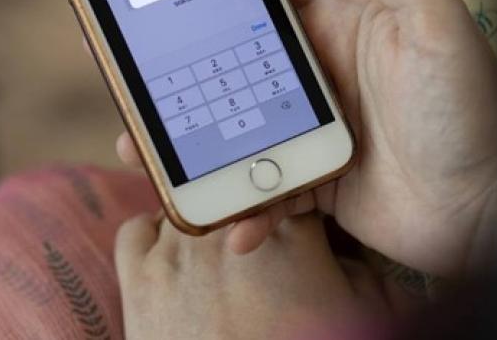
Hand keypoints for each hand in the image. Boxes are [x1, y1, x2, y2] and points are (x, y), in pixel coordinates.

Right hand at [116, 0, 496, 275]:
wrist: (494, 214)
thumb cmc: (471, 111)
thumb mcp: (436, 21)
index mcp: (347, 18)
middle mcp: (322, 66)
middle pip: (239, 49)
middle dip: (186, 52)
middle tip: (128, 55)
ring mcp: (312, 123)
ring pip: (236, 117)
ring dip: (194, 132)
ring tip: (146, 145)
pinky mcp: (312, 175)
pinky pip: (261, 182)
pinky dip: (239, 199)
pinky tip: (226, 216)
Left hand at [116, 213, 387, 339]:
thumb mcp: (357, 314)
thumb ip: (360, 268)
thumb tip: (347, 245)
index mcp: (289, 233)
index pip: (291, 183)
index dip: (293, 195)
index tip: (294, 213)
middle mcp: (228, 227)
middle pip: (232, 188)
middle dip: (240, 205)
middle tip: (250, 238)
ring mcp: (177, 248)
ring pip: (184, 205)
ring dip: (198, 223)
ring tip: (212, 257)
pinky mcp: (138, 273)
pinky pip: (137, 229)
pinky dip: (151, 237)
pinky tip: (170, 258)